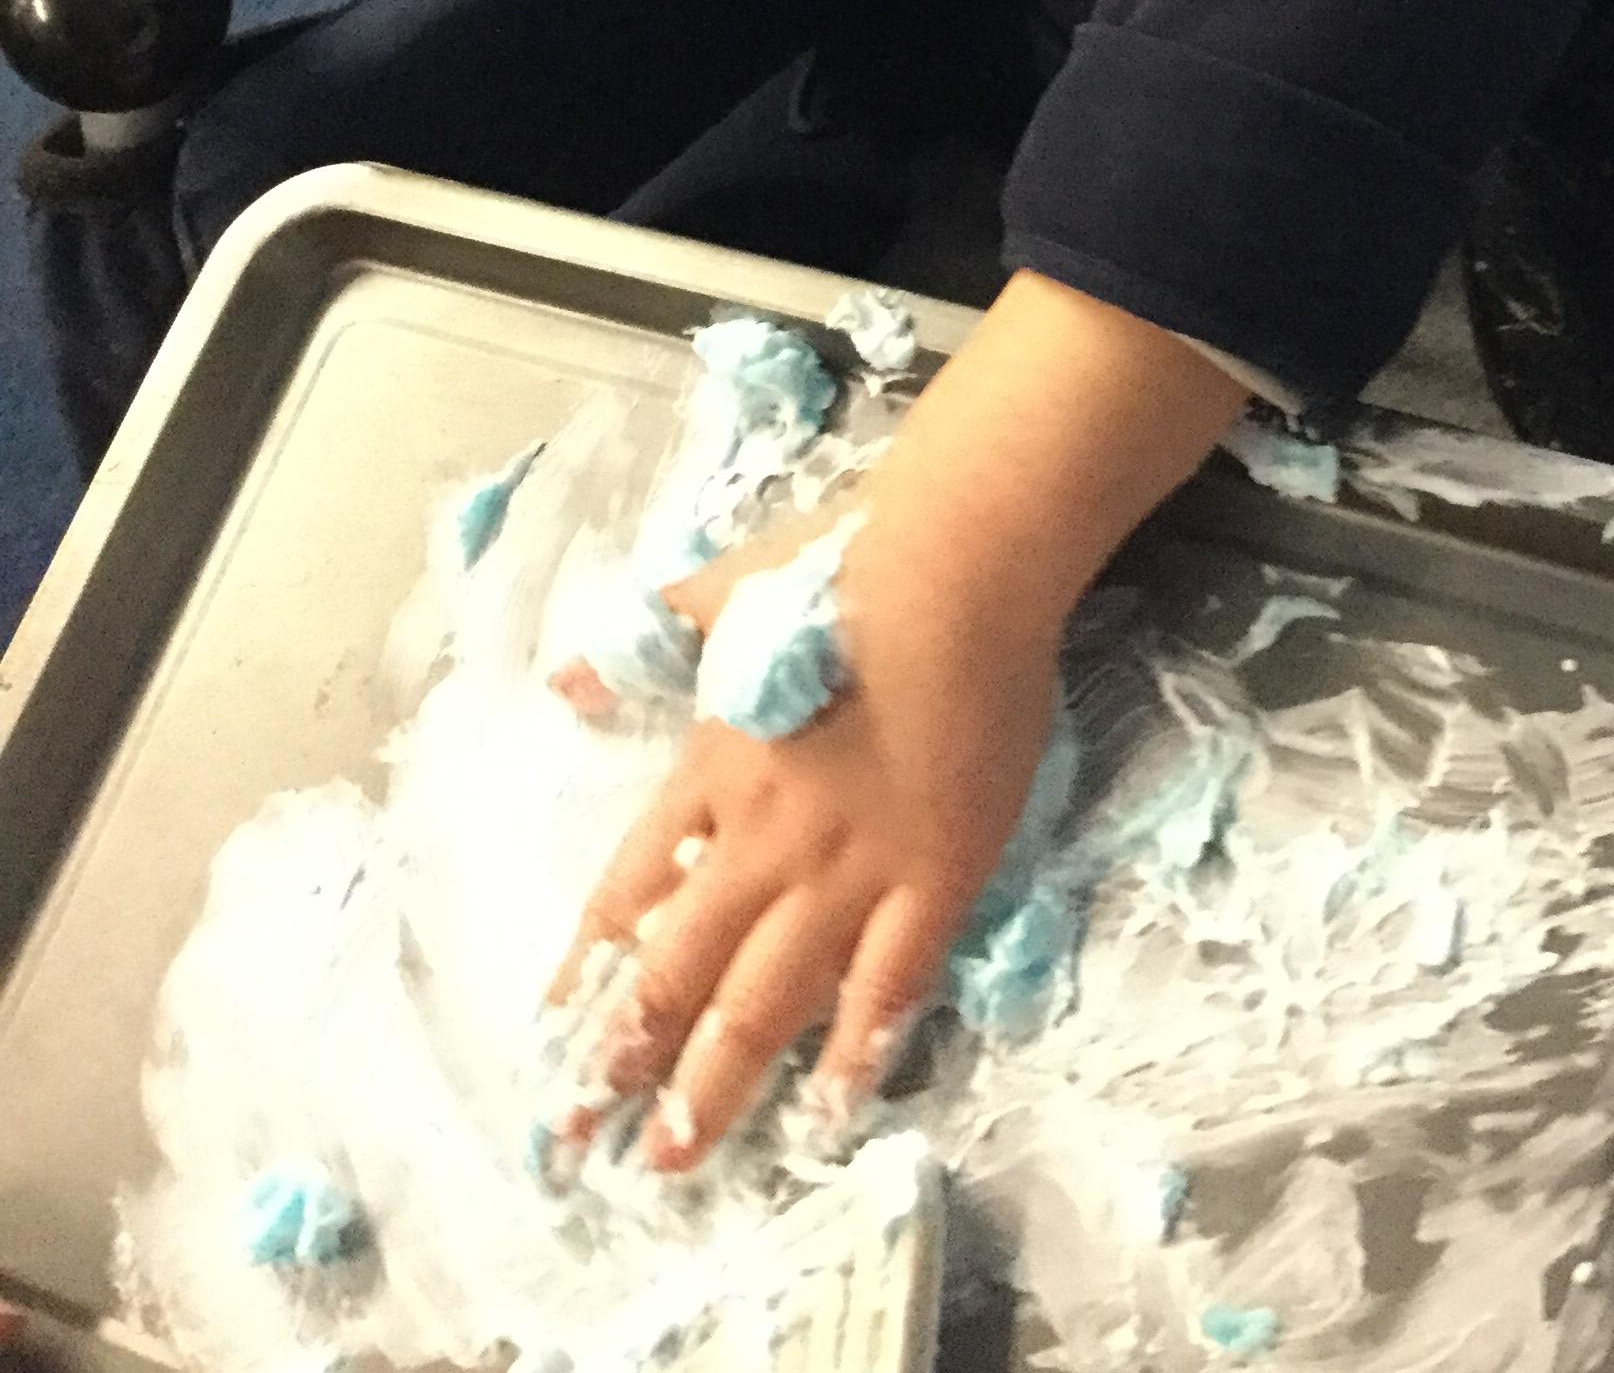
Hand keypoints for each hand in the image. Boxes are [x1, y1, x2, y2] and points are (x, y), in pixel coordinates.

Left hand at [542, 270, 1247, 1169]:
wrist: (963, 558)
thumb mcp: (719, 595)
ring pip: (766, 1000)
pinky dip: (855, 1052)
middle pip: (677, 972)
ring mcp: (851, 867)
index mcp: (709, 770)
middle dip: (623, 1062)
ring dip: (713, 1084)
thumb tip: (563, 682)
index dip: (587, 977)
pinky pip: (887, 985)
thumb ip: (643, 649)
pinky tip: (830, 1108)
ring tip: (672, 1156)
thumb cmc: (845, 560)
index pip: (628, 896)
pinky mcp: (936, 876)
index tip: (551, 1042)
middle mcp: (764, 837)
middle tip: (576, 1141)